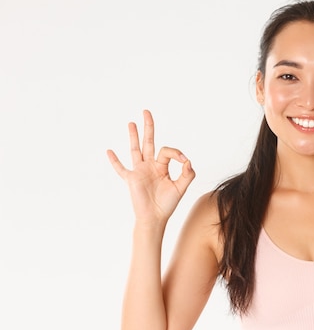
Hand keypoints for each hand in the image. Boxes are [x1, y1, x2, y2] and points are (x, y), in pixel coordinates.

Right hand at [107, 110, 194, 225]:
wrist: (155, 218)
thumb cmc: (167, 204)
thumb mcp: (181, 187)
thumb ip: (187, 174)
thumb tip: (188, 160)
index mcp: (162, 166)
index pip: (167, 151)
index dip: (177, 153)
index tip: (184, 162)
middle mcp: (150, 166)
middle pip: (149, 142)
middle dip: (148, 127)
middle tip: (147, 112)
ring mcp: (139, 171)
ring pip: (135, 150)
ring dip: (133, 136)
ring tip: (132, 123)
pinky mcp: (131, 179)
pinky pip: (121, 169)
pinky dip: (115, 161)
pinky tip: (109, 151)